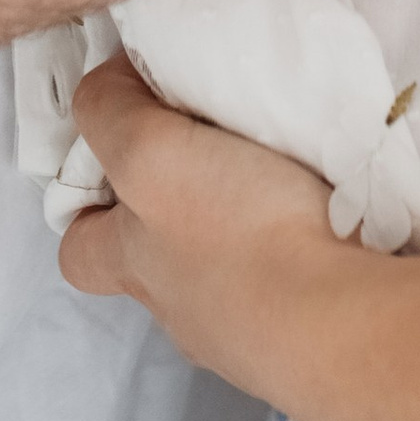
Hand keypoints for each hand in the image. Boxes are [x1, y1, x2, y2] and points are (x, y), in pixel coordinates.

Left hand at [58, 60, 380, 420]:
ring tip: (284, 180)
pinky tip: (328, 220)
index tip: (120, 156)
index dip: (88, 208)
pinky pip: (294, 289)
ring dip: (245, 237)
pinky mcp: (309, 337)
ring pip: (227, 280)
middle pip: (156, 268)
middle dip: (176, 222)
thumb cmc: (236, 232)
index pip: (79, 251)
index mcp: (135, 266)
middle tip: (212, 163)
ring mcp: (247, 336)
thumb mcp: (149, 152)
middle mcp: (182, 310)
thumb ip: (113, 113)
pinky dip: (303, 255)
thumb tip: (105, 83)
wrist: (340, 322)